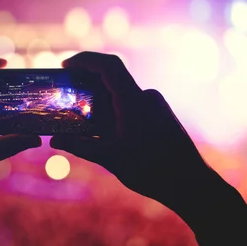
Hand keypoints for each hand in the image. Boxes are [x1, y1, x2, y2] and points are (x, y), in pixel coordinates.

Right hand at [50, 52, 226, 213]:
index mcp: (133, 101)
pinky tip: (106, 131)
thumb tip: (54, 140)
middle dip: (87, 83)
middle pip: (112, 77)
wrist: (192, 184)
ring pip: (121, 93)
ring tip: (84, 120)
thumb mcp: (109, 158)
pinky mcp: (161, 115)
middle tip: (67, 94)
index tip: (65, 66)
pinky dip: (115, 110)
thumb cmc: (152, 171)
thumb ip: (80, 145)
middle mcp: (146, 97)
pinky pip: (132, 104)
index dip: (84, 60)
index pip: (107, 65)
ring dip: (101, 100)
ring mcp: (156, 105)